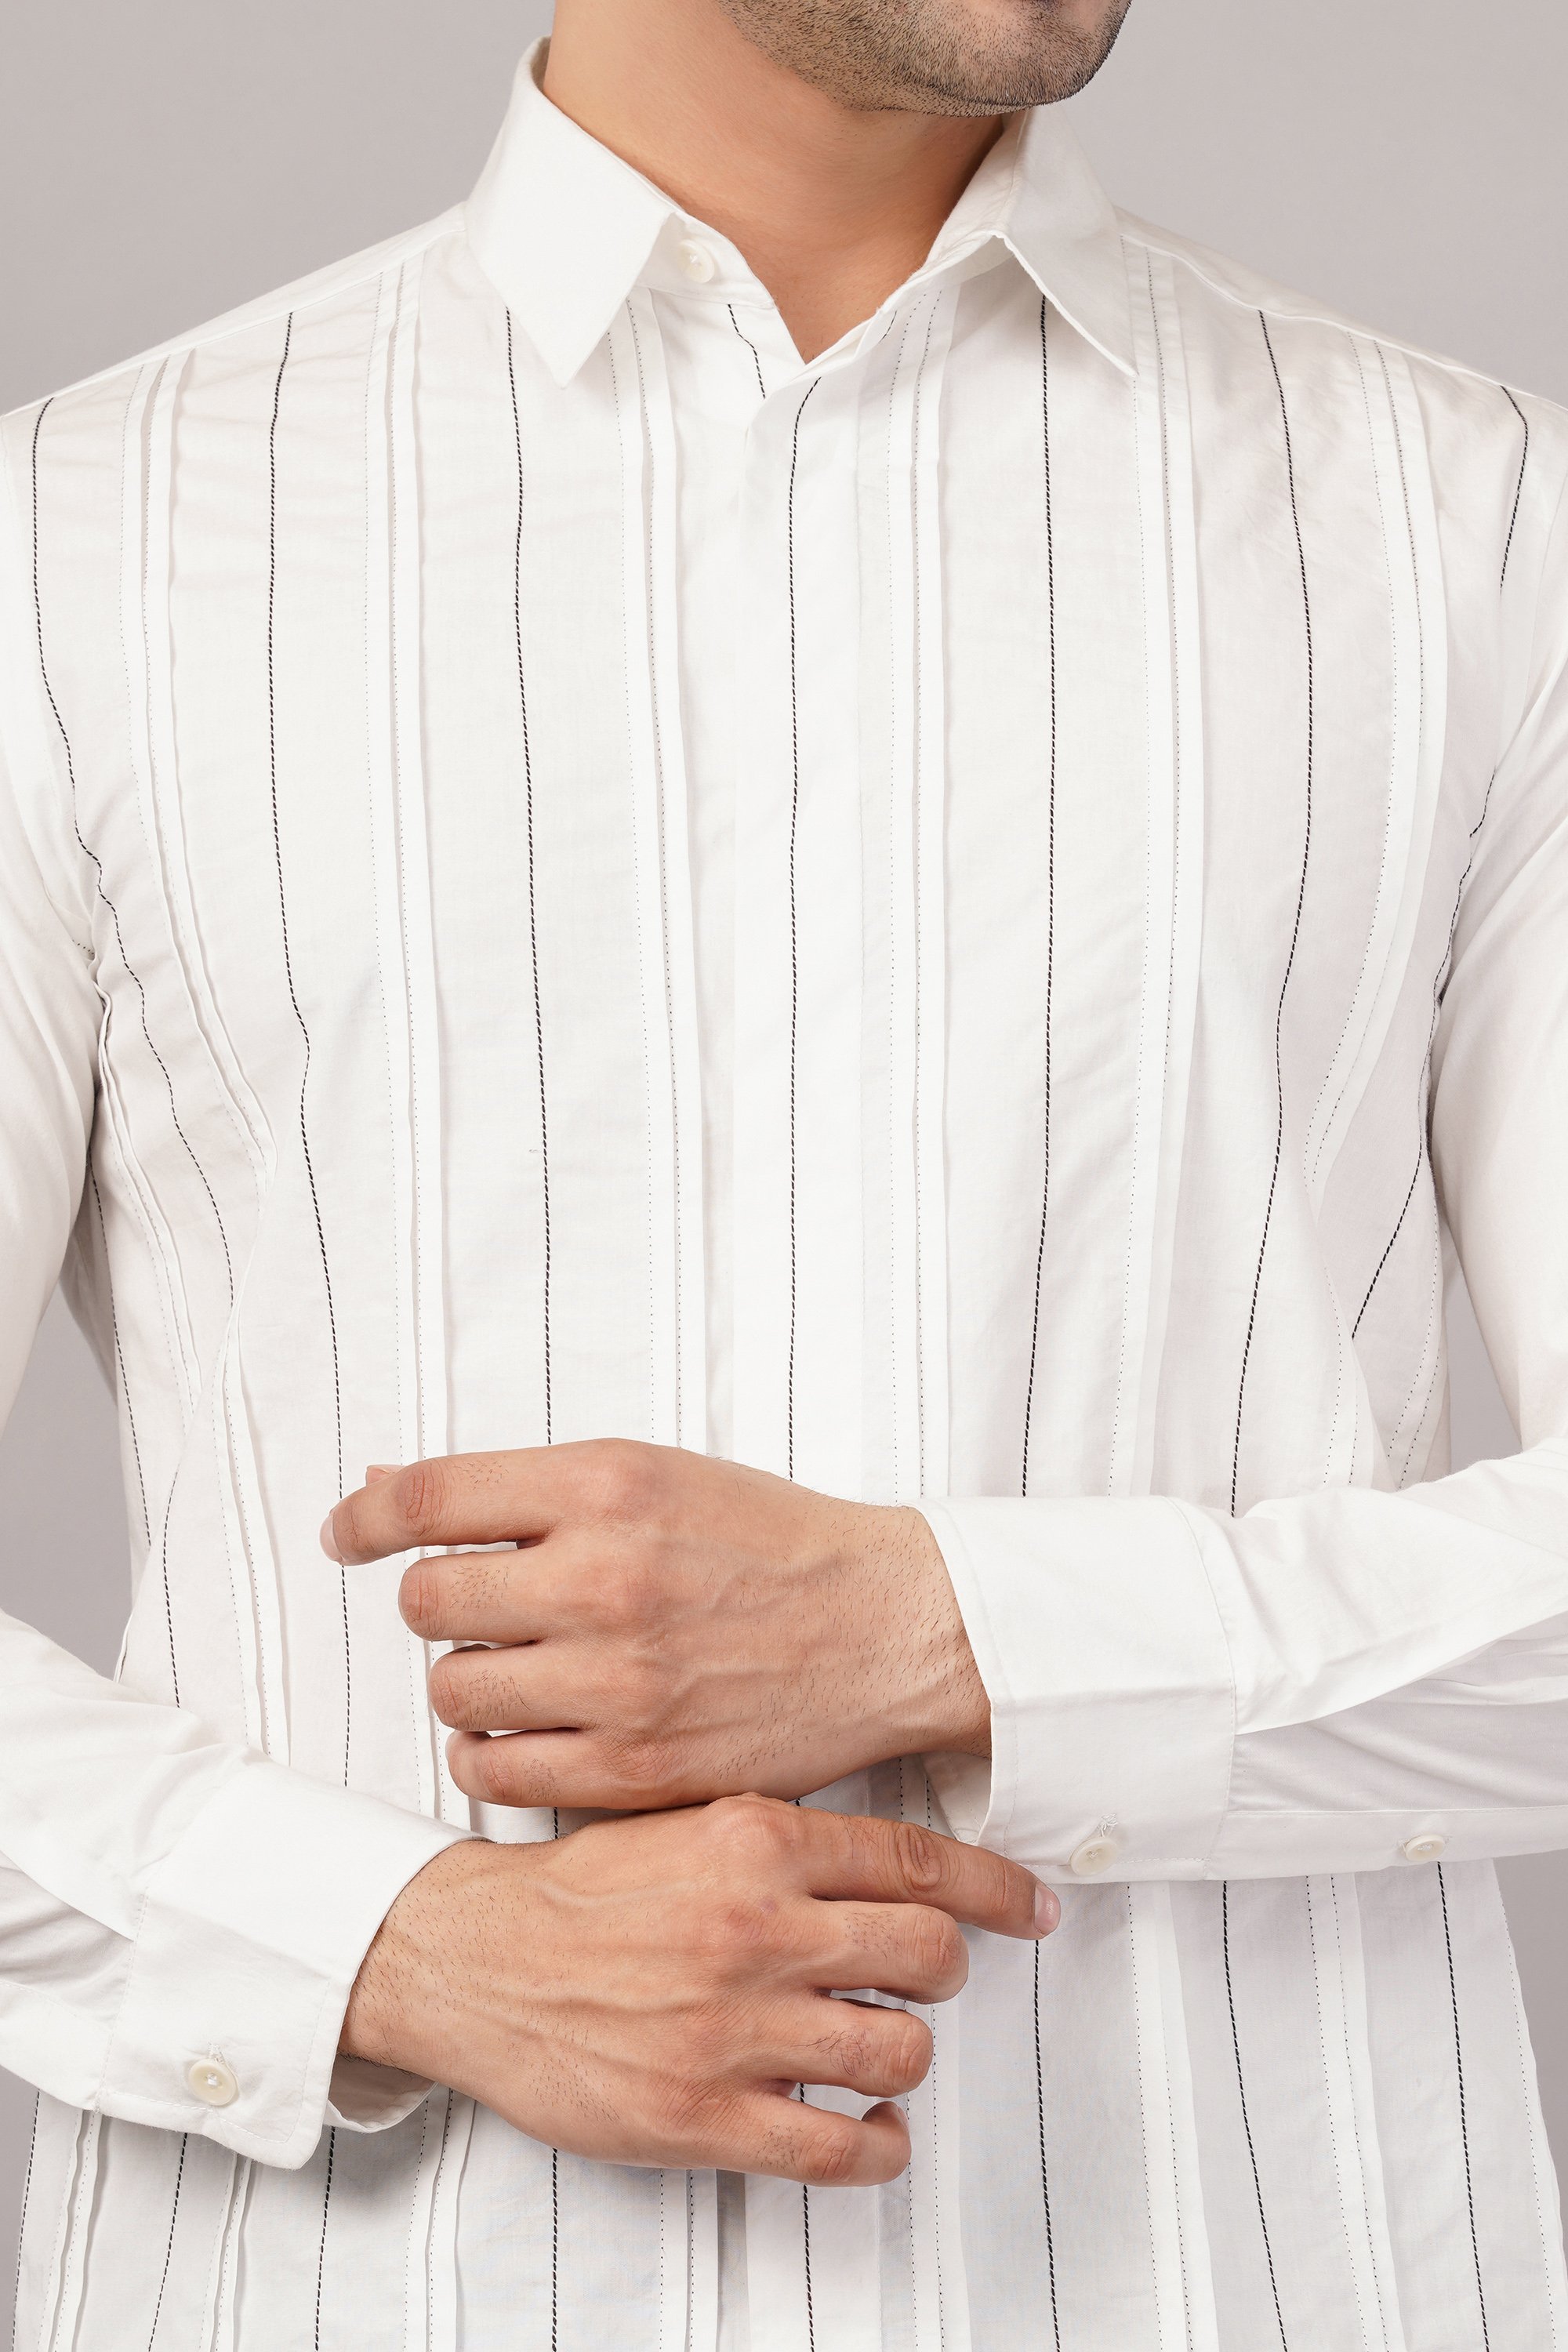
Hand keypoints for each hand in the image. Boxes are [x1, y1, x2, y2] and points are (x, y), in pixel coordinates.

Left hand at [322, 1441, 989, 1811]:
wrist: (883, 1629)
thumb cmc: (766, 1543)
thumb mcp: (649, 1474)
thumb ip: (519, 1488)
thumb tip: (383, 1486)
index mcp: (605, 1486)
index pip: (427, 1497)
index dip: (364, 1516)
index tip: (347, 1532)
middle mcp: (603, 1579)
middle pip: (425, 1602)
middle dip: (441, 1603)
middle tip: (490, 1607)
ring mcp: (616, 1683)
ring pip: (452, 1694)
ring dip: (470, 1682)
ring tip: (529, 1668)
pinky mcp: (632, 1769)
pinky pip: (492, 1774)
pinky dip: (493, 1754)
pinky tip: (537, 1727)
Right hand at [341, 1794, 1055, 2181]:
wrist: (473, 1957)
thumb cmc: (578, 1892)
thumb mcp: (686, 1821)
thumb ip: (786, 1839)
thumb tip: (896, 1864)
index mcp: (753, 1841)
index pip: (918, 1860)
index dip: (995, 1889)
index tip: (1030, 1907)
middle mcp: (755, 1928)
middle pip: (927, 1953)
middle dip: (941, 1968)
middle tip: (921, 1975)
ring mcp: (733, 2028)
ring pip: (901, 2050)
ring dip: (904, 2051)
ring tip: (875, 2045)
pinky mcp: (703, 2117)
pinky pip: (842, 2146)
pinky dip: (877, 2142)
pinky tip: (865, 2125)